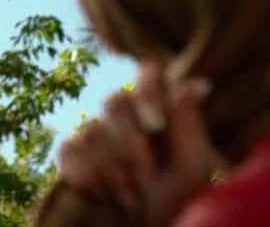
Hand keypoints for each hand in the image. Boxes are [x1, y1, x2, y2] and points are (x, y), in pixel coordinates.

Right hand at [57, 61, 216, 225]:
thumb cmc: (180, 197)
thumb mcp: (192, 163)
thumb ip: (188, 123)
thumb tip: (199, 83)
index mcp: (157, 106)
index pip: (148, 71)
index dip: (147, 90)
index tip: (155, 125)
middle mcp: (125, 113)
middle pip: (115, 102)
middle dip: (133, 145)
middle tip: (150, 176)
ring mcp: (95, 131)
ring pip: (93, 130)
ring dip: (115, 170)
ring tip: (134, 197)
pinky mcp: (72, 152)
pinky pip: (69, 149)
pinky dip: (87, 174)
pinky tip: (104, 194)